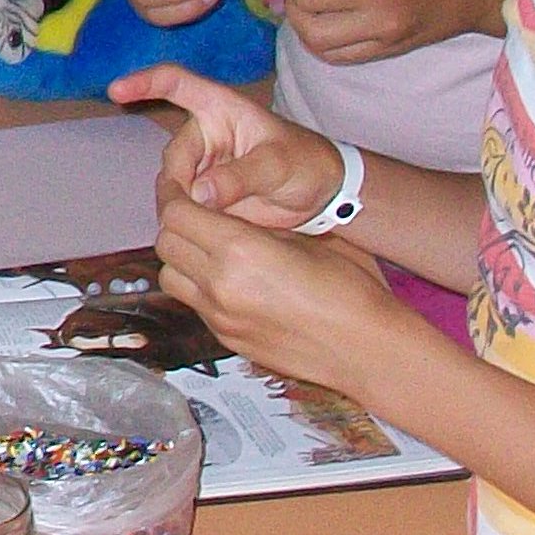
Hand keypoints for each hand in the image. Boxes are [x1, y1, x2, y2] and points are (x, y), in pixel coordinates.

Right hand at [111, 62, 343, 226]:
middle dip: (178, 187)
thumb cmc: (307, 164)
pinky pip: (183, 206)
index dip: (145, 82)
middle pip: (173, 159)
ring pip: (173, 187)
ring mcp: (203, 166)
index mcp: (221, 110)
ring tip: (211, 226)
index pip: (177, 84)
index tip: (116, 91)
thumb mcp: (279, 166)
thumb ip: (240, 177)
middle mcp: (206, 135)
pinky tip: (203, 233)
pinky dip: (188, 220)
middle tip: (196, 213)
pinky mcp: (205, 195)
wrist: (323, 195)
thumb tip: (200, 194)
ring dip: (183, 207)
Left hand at [154, 196, 407, 394]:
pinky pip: (193, 303)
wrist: (368, 349)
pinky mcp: (225, 339)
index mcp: (241, 250)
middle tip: (194, 211)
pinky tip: (227, 278)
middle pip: (166, 242)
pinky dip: (197, 285)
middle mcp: (220, 285)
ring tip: (208, 247)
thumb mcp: (307, 237)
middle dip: (175, 222)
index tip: (181, 184)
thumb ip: (260, 223)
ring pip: (170, 276)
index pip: (177, 213)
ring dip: (181, 256)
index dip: (174, 193)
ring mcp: (219, 317)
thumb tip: (228, 213)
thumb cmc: (352, 289)